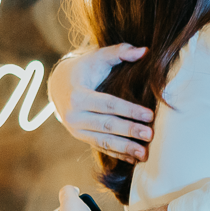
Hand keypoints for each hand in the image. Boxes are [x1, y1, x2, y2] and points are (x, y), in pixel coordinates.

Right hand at [53, 45, 154, 160]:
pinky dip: (117, 154)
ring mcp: (76, 130)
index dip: (129, 110)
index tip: (150, 115)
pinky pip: (100, 147)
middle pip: (106, 125)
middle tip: (150, 135)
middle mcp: (74, 116)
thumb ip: (120, 52)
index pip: (108, 105)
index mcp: (78, 96)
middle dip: (129, 131)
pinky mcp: (81, 137)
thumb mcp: (98, 57)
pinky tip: (133, 159)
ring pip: (103, 141)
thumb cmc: (85, 69)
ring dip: (124, 148)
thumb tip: (144, 51)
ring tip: (145, 154)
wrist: (59, 85)